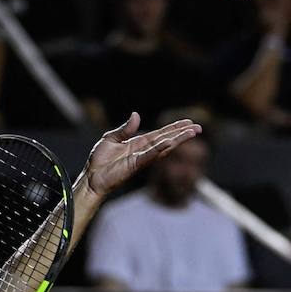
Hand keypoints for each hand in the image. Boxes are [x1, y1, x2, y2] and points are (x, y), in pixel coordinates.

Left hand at [81, 113, 201, 197]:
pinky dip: (160, 148)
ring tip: (192, 133)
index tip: (188, 122)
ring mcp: (142, 158)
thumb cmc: (100, 160)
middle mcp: (144, 150)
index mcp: (138, 142)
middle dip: (182, 133)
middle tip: (198, 128)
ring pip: (164, 147)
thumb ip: (125, 128)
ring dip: (179, 140)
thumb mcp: (111, 138)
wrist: (92, 177)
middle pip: (167, 139)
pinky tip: (170, 142)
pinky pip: (151, 155)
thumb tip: (136, 114)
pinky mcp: (136, 165)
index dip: (174, 128)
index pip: (160, 133)